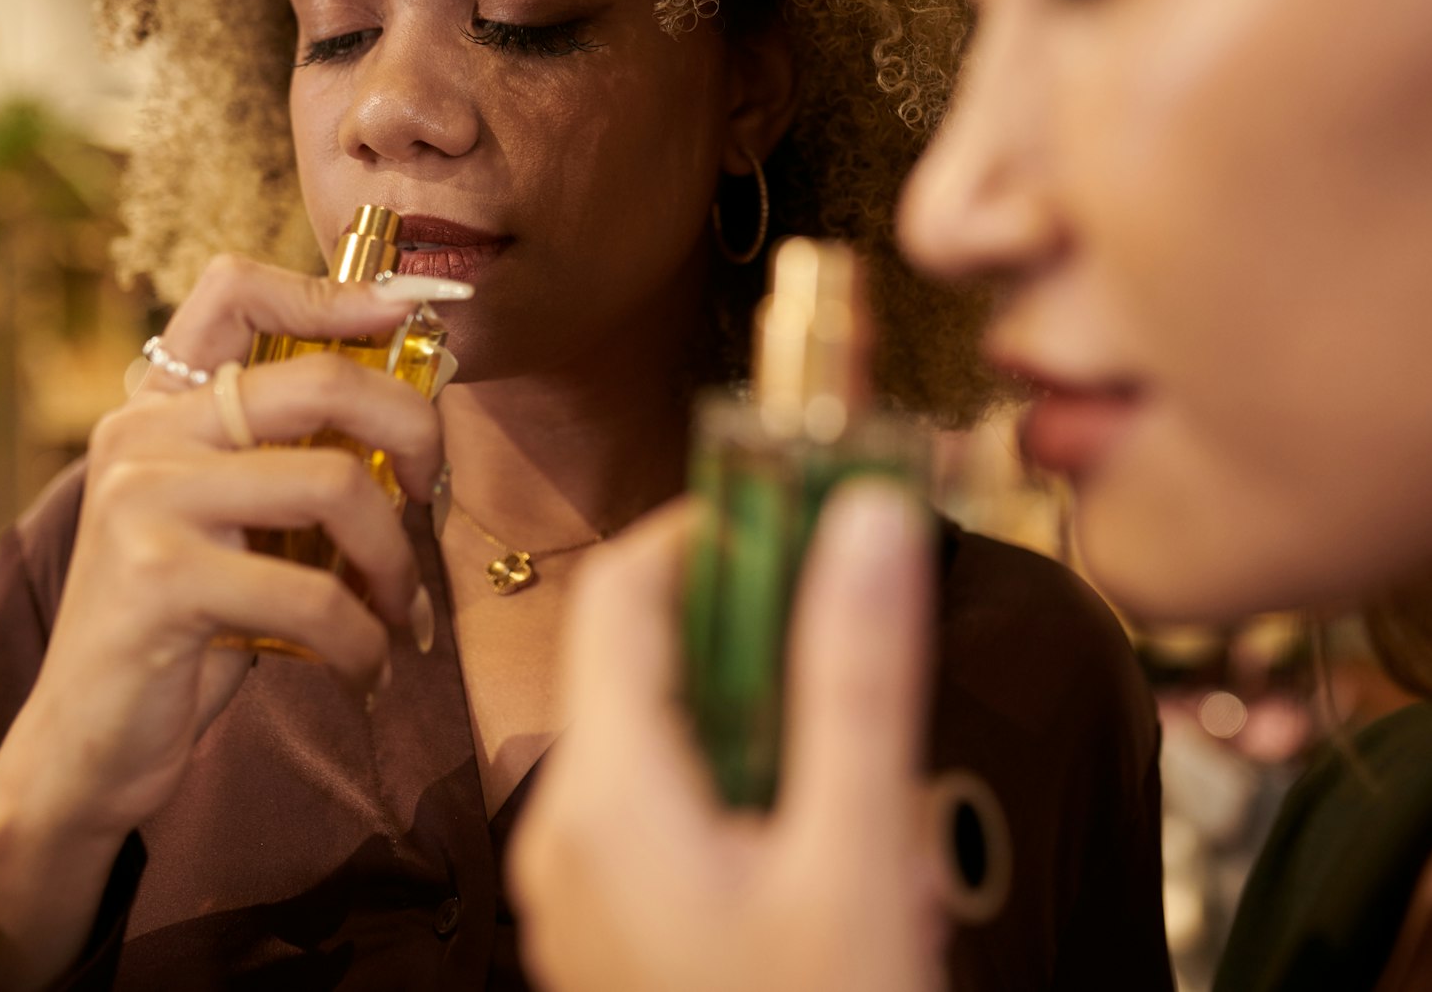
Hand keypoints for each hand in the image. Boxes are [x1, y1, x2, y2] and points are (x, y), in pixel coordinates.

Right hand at [0, 255, 442, 988]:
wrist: (83, 751)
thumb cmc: (185, 635)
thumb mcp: (236, 528)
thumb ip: (290, 464)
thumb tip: (418, 417)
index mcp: (159, 409)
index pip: (235, 290)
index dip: (333, 288)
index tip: (406, 320)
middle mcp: (142, 435)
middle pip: (321, 381)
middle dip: (414, 434)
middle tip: (433, 500)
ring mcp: (142, 500)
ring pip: (335, 485)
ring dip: (395, 561)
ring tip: (401, 613)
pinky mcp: (158, 579)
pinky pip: (313, 593)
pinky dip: (363, 641)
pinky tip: (366, 670)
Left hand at [510, 482, 946, 991]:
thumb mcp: (855, 858)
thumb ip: (857, 683)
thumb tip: (867, 519)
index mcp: (604, 797)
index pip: (620, 590)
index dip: (707, 527)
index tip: (800, 508)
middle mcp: (564, 831)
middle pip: (641, 661)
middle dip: (754, 627)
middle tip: (858, 616)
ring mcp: (577, 884)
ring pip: (663, 737)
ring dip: (760, 714)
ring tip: (867, 761)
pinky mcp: (607, 923)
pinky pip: (665, 808)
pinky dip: (742, 783)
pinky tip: (830, 836)